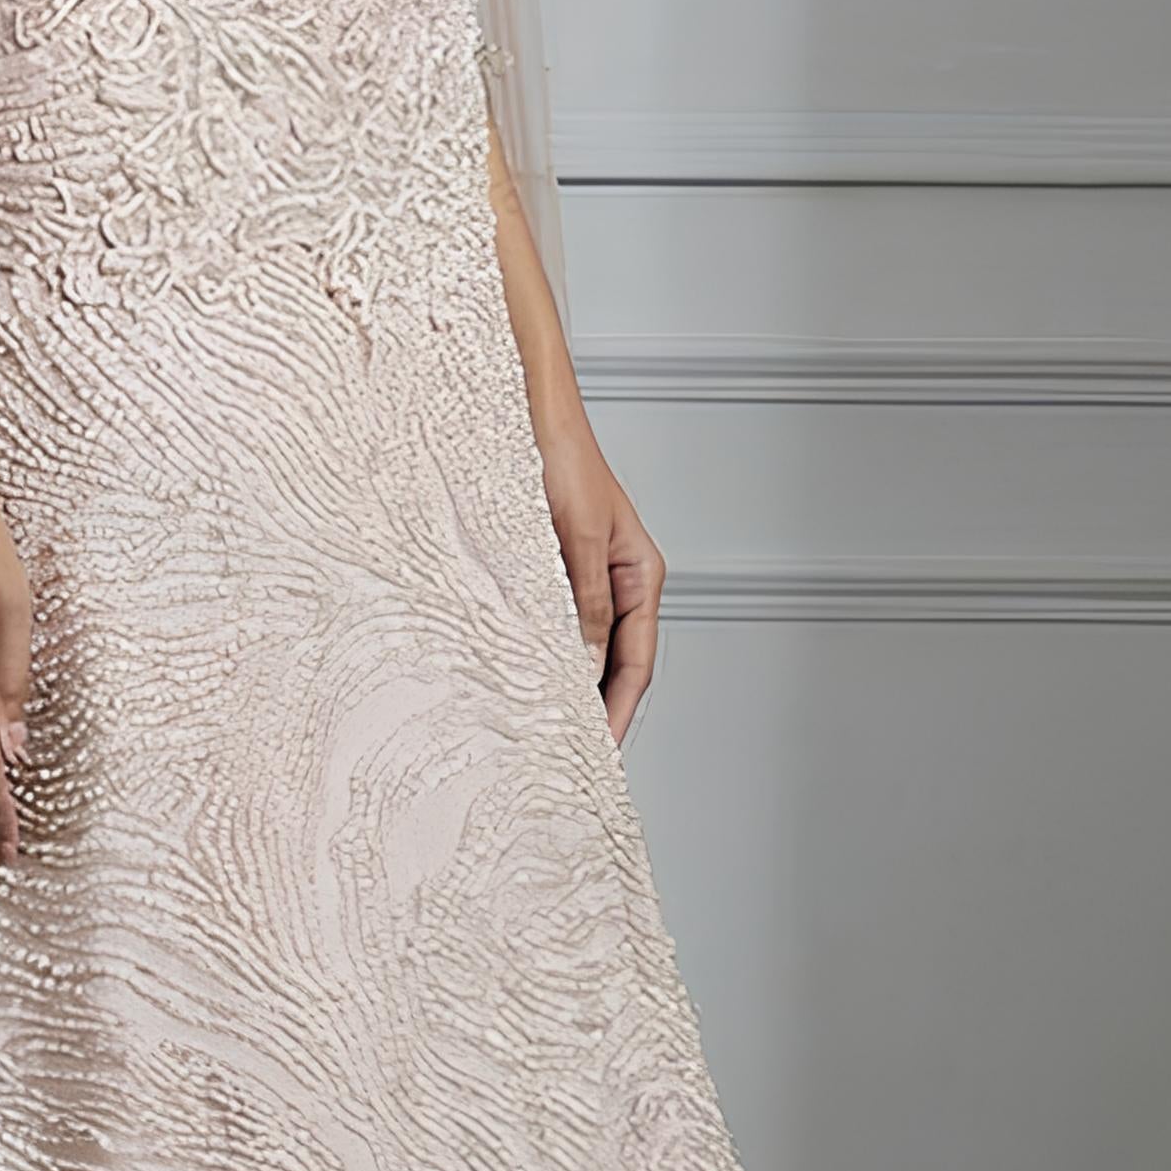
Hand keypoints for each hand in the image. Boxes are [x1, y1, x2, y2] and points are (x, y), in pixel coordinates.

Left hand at [538, 412, 663, 741]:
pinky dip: (548, 652)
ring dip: (572, 685)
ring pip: (586, 646)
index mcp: (641, 574)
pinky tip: (529, 676)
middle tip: (575, 754)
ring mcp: (588, 576)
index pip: (638, 660)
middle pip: (617, 661)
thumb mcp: (580, 536)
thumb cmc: (564, 459)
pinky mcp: (556, 568)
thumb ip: (587, 600)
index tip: (603, 748)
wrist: (533, 415)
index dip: (621, 709)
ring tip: (551, 728)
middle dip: (600, 709)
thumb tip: (586, 660)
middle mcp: (619, 581)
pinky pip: (558, 622)